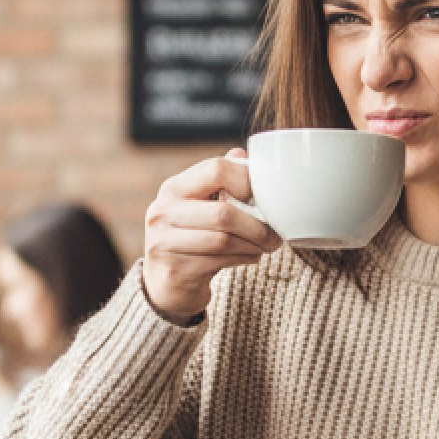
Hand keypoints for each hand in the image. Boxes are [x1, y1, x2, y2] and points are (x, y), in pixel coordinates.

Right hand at [141, 146, 281, 324]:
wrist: (166, 283)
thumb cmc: (191, 238)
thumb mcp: (200, 205)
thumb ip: (219, 180)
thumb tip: (243, 154)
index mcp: (173, 188)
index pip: (215, 170)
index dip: (246, 181)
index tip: (264, 196)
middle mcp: (163, 211)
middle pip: (224, 212)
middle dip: (257, 225)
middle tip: (275, 233)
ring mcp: (164, 242)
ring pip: (224, 240)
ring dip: (254, 244)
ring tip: (267, 245)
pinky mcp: (174, 270)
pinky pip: (220, 261)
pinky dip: (244, 258)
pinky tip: (252, 256)